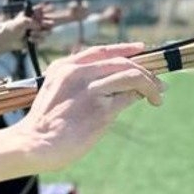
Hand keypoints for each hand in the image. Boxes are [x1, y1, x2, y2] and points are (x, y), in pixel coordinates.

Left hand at [0, 3, 72, 54]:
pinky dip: (37, 40)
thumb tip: (39, 26)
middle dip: (47, 24)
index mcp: (32, 14)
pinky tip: (30, 40)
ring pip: (47, 32)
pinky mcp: (36, 39)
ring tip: (30, 35)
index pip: (43, 10)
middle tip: (48, 24)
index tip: (53, 7)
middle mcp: (36, 21)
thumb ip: (32, 22)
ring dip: (39, 34)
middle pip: (49, 21)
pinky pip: (42, 40)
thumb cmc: (11, 28)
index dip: (49, 8)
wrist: (6, 40)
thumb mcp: (22, 22)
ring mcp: (36, 30)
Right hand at [0, 43, 162, 186]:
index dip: (124, 48)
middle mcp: (77, 72)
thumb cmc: (44, 128)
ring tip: (159, 96)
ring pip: (131, 75)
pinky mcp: (101, 107)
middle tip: (158, 83)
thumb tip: (116, 89)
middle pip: (121, 61)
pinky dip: (143, 95)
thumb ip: (79, 86)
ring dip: (150, 83)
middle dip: (144, 69)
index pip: (100, 51)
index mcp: (63, 67)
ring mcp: (90, 88)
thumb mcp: (57, 96)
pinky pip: (129, 96)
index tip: (142, 49)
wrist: (34, 145)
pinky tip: (150, 101)